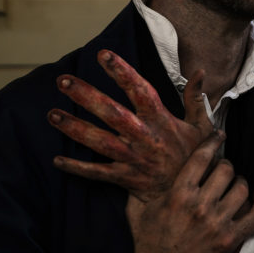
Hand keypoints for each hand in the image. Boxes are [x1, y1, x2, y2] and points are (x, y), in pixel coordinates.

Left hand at [47, 50, 214, 200]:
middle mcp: (145, 138)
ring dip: (75, 128)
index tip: (103, 55)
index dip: (122, 72)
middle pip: (112, 114)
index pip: (140, 91)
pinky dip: (78, 168)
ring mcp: (134, 159)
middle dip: (87, 96)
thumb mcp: (202, 126)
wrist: (196, 197)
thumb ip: (195, 97)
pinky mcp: (127, 179)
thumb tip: (201, 71)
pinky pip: (98, 174)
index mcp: (161, 121)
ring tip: (52, 115)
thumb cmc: (195, 158)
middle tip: (63, 81)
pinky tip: (57, 161)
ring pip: (100, 142)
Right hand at [115, 131, 253, 252]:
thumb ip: (139, 188)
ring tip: (236, 186)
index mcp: (178, 194)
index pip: (202, 158)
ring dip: (241, 184)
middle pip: (226, 170)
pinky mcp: (230, 240)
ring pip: (242, 188)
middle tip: (224, 171)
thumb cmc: (146, 244)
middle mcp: (200, 206)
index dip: (212, 142)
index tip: (219, 136)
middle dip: (226, 167)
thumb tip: (136, 167)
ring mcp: (217, 224)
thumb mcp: (137, 211)